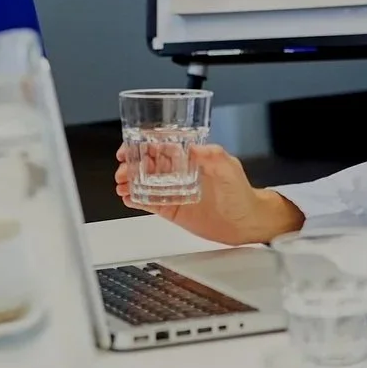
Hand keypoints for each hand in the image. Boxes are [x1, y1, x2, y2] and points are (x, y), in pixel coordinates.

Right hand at [114, 142, 302, 245]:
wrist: (246, 221)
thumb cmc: (241, 192)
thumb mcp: (229, 168)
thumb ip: (213, 156)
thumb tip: (195, 148)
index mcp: (190, 158)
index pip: (160, 147)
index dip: (142, 146)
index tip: (130, 148)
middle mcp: (179, 172)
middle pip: (148, 164)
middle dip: (131, 164)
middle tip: (123, 170)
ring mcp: (174, 190)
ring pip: (145, 183)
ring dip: (130, 181)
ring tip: (121, 185)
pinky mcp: (172, 208)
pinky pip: (149, 202)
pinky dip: (136, 199)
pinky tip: (127, 198)